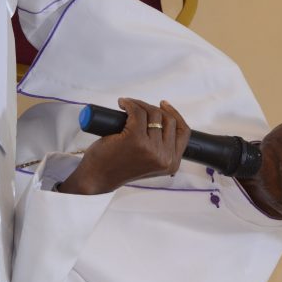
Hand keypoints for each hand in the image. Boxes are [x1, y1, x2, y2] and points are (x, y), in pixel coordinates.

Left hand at [59, 98, 190, 194]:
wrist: (98, 177)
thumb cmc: (120, 167)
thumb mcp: (150, 162)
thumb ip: (161, 149)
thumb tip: (162, 120)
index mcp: (171, 164)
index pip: (183, 133)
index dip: (175, 115)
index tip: (163, 106)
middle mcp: (164, 158)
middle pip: (168, 120)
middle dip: (153, 108)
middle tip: (139, 107)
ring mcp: (151, 149)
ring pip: (153, 114)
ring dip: (139, 104)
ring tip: (128, 106)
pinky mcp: (135, 139)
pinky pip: (137, 112)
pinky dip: (130, 104)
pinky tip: (123, 104)